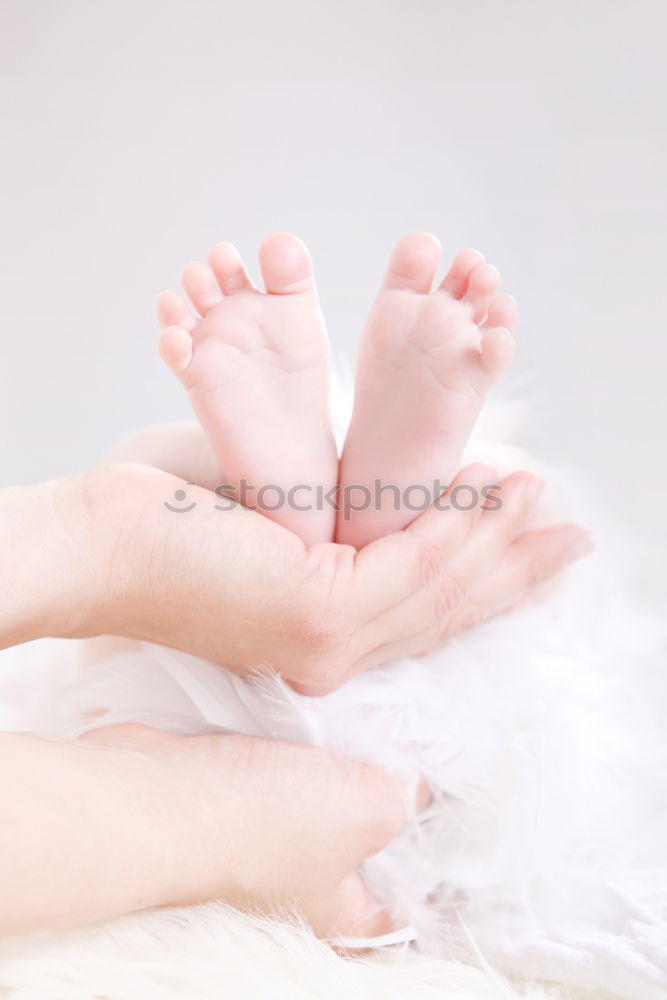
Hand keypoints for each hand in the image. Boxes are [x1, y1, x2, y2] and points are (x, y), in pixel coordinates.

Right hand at [0, 725, 426, 936]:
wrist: (161, 792)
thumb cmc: (264, 820)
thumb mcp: (368, 808)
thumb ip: (408, 797)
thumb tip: (420, 785)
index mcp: (340, 908)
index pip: (402, 903)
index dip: (435, 868)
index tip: (456, 821)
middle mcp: (300, 878)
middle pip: (362, 841)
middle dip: (387, 795)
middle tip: (418, 749)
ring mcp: (260, 834)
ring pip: (321, 795)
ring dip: (342, 760)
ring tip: (375, 718)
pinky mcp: (231, 792)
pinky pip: (282, 764)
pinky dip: (301, 740)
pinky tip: (322, 707)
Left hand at [24, 460, 590, 691]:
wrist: (100, 541)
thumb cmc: (172, 522)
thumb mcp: (274, 524)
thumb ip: (331, 522)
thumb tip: (371, 495)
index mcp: (320, 636)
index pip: (419, 611)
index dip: (481, 578)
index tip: (524, 544)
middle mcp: (329, 652)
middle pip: (445, 607)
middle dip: (515, 570)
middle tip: (570, 537)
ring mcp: (324, 640)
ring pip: (437, 586)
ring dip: (496, 537)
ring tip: (539, 496)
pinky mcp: (315, 611)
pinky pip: (409, 564)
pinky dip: (455, 526)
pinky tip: (490, 494)